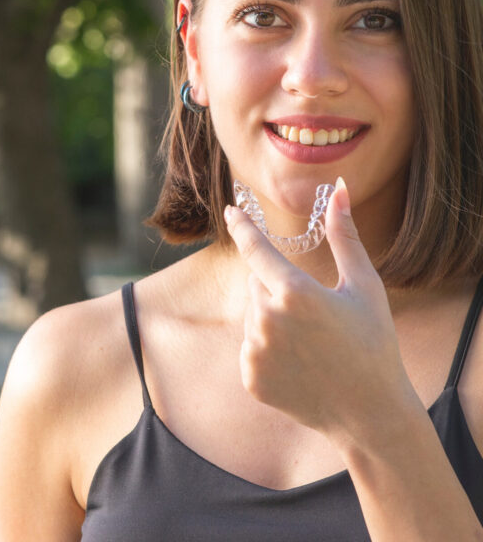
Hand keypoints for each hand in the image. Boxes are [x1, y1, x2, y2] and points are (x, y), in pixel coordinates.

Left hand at [225, 178, 419, 448]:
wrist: (370, 413)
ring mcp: (255, 351)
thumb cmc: (373, 343)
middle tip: (313, 314)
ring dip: (272, 319)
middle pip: (257, 284)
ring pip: (253, 316)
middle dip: (278, 289)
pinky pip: (251, 347)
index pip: (256, 248)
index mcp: (294, 292)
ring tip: (310, 343)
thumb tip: (341, 190)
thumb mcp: (364, 286)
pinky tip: (299, 364)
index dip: (242, 226)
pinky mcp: (250, 376)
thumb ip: (344, 236)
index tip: (231, 210)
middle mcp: (267, 319)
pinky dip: (268, 349)